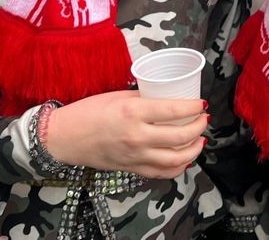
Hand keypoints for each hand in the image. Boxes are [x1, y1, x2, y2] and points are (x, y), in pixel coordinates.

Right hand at [44, 90, 206, 178]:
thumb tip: (166, 98)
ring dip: (194, 149)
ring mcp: (135, 156)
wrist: (65, 137)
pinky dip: (179, 167)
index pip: (174, 111)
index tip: (201, 103)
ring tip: (200, 139)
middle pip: (181, 136)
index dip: (194, 107)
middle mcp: (137, 137)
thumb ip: (143, 100)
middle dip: (199, 127)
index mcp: (133, 113)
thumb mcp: (117, 97)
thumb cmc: (87, 112)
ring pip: (176, 159)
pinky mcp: (132, 168)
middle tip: (203, 119)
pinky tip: (185, 158)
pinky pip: (162, 172)